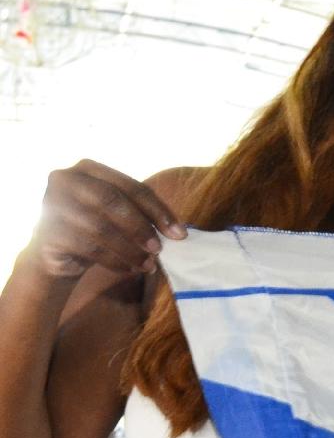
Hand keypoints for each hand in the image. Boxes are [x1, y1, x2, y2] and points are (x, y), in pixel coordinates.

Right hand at [28, 160, 184, 280]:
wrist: (56, 253)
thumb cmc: (94, 228)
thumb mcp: (118, 214)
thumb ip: (142, 213)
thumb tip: (178, 232)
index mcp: (88, 168)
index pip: (131, 186)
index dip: (158, 210)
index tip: (180, 234)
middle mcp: (65, 179)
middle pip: (112, 201)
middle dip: (141, 227)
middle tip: (160, 249)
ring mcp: (52, 204)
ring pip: (100, 228)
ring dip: (130, 250)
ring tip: (148, 264)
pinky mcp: (48, 231)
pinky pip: (89, 248)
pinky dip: (115, 261)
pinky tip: (129, 269)